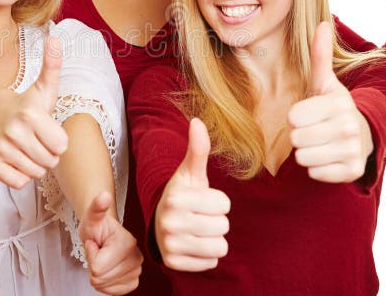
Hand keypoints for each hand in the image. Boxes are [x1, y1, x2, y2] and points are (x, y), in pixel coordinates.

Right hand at [0, 36, 68, 188]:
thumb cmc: (27, 103)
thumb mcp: (44, 87)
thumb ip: (53, 65)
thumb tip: (56, 39)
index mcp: (30, 113)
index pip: (62, 146)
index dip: (58, 140)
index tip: (48, 129)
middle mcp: (13, 131)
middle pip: (49, 162)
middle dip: (48, 154)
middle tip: (37, 139)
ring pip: (34, 173)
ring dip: (35, 164)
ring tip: (27, 147)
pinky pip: (18, 182)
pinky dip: (20, 175)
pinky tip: (16, 158)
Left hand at [80, 192, 142, 294]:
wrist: (104, 233)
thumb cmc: (96, 226)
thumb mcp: (92, 216)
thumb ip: (96, 207)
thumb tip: (103, 195)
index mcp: (128, 243)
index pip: (97, 267)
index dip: (91, 255)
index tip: (96, 242)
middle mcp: (137, 258)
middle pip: (100, 279)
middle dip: (93, 265)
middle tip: (98, 250)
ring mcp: (137, 271)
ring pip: (105, 287)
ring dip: (98, 274)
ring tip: (103, 257)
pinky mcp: (134, 281)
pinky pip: (113, 292)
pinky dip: (105, 284)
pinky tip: (108, 269)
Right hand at [154, 118, 229, 271]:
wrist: (160, 224)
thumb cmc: (183, 196)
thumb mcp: (190, 174)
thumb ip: (197, 149)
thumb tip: (197, 120)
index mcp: (175, 197)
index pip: (224, 203)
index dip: (218, 201)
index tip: (202, 200)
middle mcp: (169, 222)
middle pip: (224, 225)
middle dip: (217, 221)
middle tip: (200, 216)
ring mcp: (170, 245)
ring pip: (220, 246)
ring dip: (214, 239)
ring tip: (198, 231)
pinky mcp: (174, 264)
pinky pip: (211, 262)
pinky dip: (206, 256)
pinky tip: (194, 245)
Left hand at [289, 22, 373, 182]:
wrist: (363, 135)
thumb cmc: (333, 108)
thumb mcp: (325, 83)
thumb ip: (319, 55)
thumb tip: (321, 23)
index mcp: (338, 103)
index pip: (293, 117)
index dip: (296, 117)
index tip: (309, 114)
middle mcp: (349, 126)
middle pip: (296, 138)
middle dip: (300, 136)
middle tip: (314, 130)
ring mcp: (353, 150)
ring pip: (303, 157)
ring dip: (307, 153)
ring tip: (320, 143)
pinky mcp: (352, 171)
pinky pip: (315, 173)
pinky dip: (318, 168)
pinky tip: (329, 157)